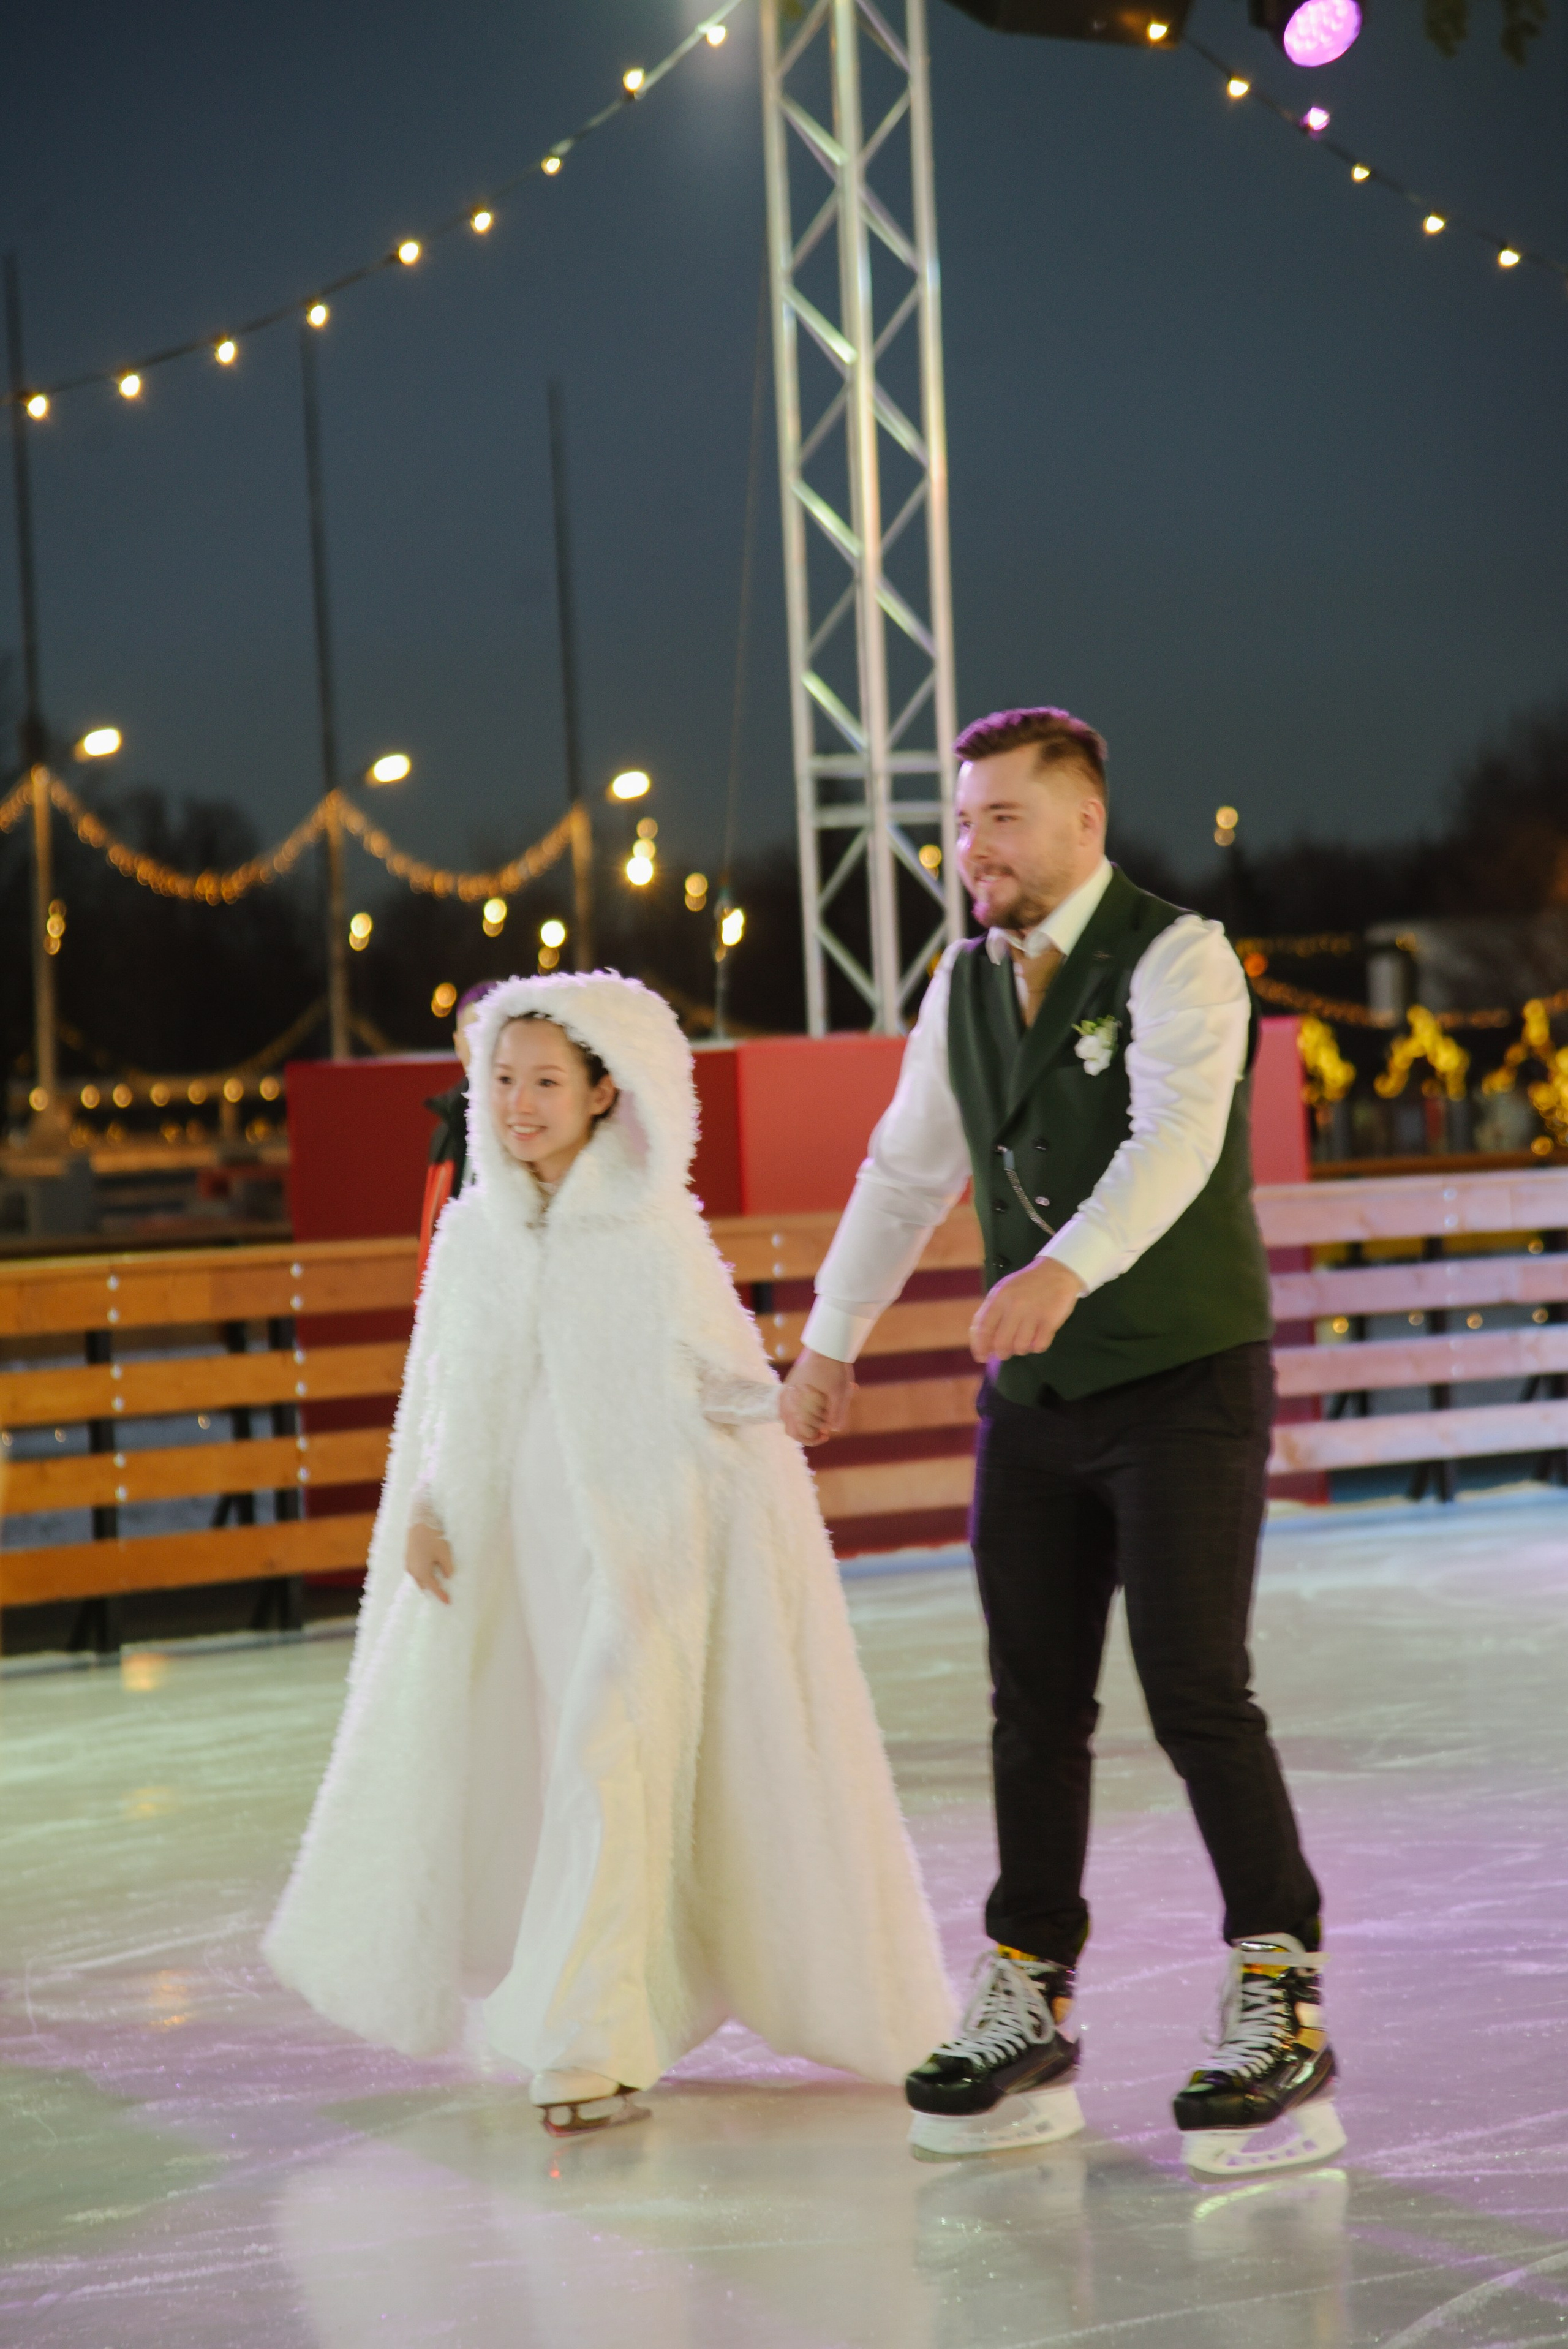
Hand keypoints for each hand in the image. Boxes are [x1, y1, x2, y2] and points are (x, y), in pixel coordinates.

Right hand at [405, 1520, 455, 1604]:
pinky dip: (423, 1573)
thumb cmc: (432, 1537)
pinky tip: (430, 1568)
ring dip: (427, 1581)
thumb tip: (448, 1577)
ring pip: (418, 1578)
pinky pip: (415, 1571)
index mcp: (422, 1573)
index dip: (441, 1596)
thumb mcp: (444, 1553)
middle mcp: (413, 1571)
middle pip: (424, 1585)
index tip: (448, 1602)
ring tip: (437, 1581)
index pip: (434, 1588)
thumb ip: (447, 1567)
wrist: (418, 1521)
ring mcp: (408, 1564)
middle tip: (443, 1592)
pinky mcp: (408, 1557)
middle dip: (432, 1589)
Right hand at [781, 1349, 855, 1446]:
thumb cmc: (833, 1369)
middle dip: (809, 1432)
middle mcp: (786, 1398)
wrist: (825, 1347)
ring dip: (806, 1422)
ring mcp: (787, 1392)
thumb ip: (837, 1414)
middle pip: (792, 1428)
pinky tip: (818, 1407)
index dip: (813, 1438)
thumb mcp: (840, 1393)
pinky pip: (792, 1407)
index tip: (826, 1434)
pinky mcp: (790, 1387)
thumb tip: (834, 1430)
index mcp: (795, 1401)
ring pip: (791, 1418)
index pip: (797, 1433)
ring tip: (822, 1421)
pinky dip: (803, 1412)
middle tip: (824, 1432)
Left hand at [970, 1258, 1084, 1364]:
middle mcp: (1014, 1306)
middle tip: (1005, 1352)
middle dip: (1001, 1352)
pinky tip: (1037, 1337)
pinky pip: (1039, 1346)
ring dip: (1021, 1349)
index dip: (980, 1346)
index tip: (982, 1357)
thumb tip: (982, 1343)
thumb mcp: (1002, 1291)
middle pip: (1001, 1343)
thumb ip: (990, 1313)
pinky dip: (1037, 1346)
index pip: (983, 1329)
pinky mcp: (1050, 1320)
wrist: (1056, 1271)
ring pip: (1020, 1347)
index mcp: (999, 1298)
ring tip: (1024, 1340)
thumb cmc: (1026, 1284)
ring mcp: (1033, 1313)